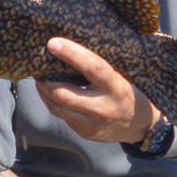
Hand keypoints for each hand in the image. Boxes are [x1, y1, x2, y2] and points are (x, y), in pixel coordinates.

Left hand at [34, 37, 158, 143]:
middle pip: (63, 94)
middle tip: (36, 65)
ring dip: (43, 92)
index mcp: (116, 87)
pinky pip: (62, 116)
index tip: (52, 43)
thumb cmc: (129, 92)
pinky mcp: (84, 133)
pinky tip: (50, 93)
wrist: (140, 126)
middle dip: (45, 79)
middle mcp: (103, 108)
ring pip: (57, 108)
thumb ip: (101, 67)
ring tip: (39, 78)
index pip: (92, 67)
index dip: (71, 54)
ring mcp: (92, 124)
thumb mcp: (123, 76)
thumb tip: (72, 45)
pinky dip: (54, 103)